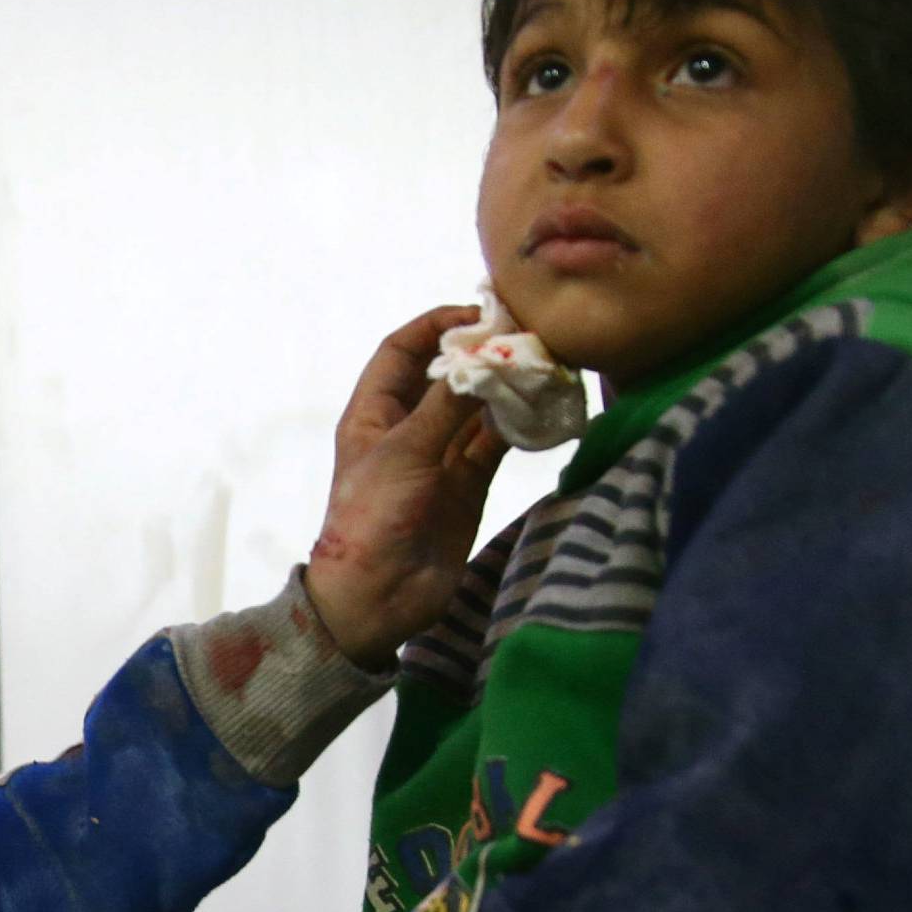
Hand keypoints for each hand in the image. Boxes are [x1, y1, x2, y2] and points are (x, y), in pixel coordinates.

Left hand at [303, 305, 508, 669]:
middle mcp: (407, 428)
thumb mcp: (404, 451)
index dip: (435, 325)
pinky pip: (494, 444)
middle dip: (479, 353)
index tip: (477, 313)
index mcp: (373, 412)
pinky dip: (515, 425)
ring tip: (539, 365)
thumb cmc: (371, 518)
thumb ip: (446, 404)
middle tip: (522, 334)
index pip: (402, 350)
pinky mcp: (467, 486)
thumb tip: (483, 357)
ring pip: (476, 408)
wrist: (376, 599)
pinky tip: (537, 408)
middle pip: (445, 374)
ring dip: (503, 388)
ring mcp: (439, 457)